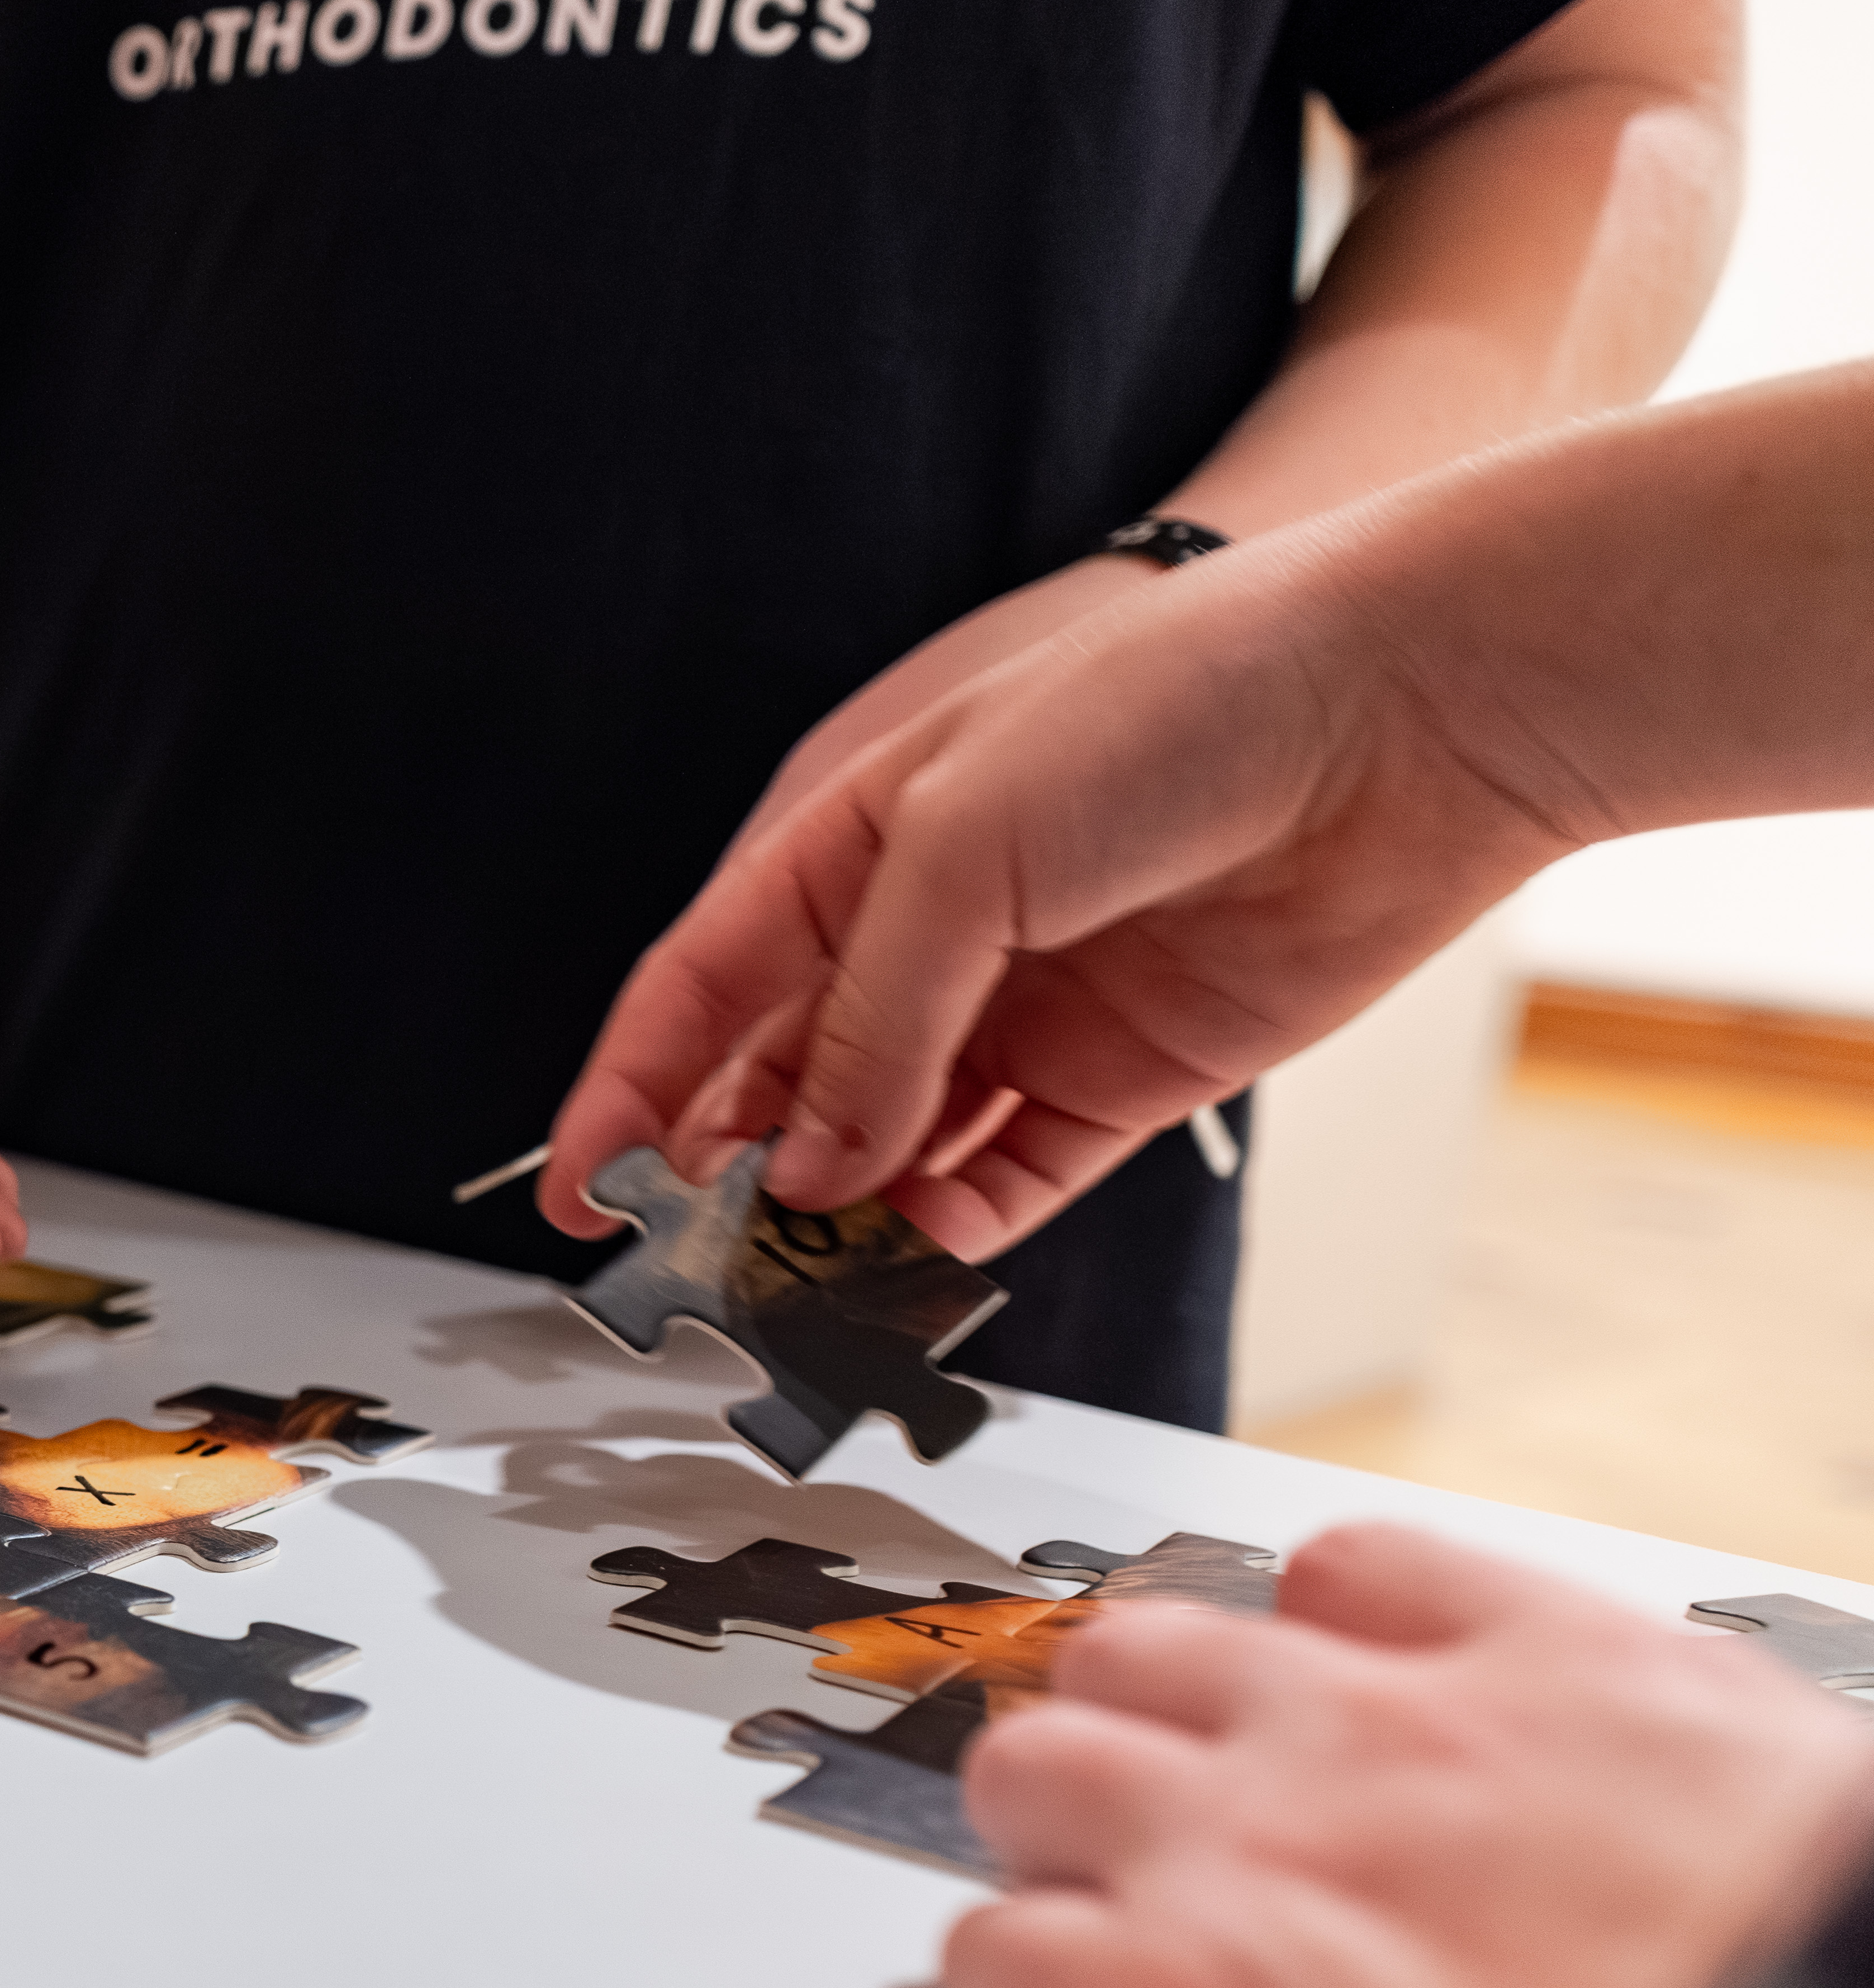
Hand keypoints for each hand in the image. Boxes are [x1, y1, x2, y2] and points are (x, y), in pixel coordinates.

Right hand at [537, 528, 1567, 1256]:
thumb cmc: (1174, 707)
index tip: (583, 1191)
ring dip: (837, 1218)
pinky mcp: (1121, 1075)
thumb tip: (811, 1168)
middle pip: (786, 1083)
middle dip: (729, 1173)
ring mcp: (1023, 1012)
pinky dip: (955, 1230)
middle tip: (690, 1260)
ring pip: (888, 1149)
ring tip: (798, 1280)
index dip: (628, 1088)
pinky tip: (921, 1253)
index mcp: (854, 847)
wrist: (1404, 710)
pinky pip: (1007, 1180)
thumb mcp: (965, 838)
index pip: (702, 987)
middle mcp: (928, 937)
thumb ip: (874, 1013)